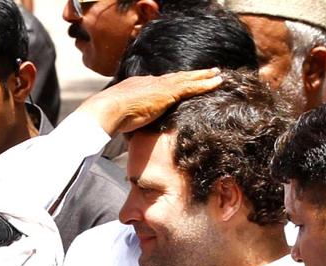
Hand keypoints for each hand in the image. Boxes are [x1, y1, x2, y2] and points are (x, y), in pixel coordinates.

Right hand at [77, 69, 222, 135]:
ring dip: (204, 76)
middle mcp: (150, 82)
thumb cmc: (110, 118)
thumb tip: (131, 134)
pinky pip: (191, 86)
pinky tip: (218, 82)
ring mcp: (160, 86)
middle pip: (176, 77)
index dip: (173, 82)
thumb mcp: (123, 118)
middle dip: (192, 75)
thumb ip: (131, 122)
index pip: (161, 83)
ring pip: (187, 78)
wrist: (108, 109)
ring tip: (218, 74)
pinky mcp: (168, 92)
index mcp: (139, 86)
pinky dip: (206, 84)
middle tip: (207, 71)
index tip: (182, 81)